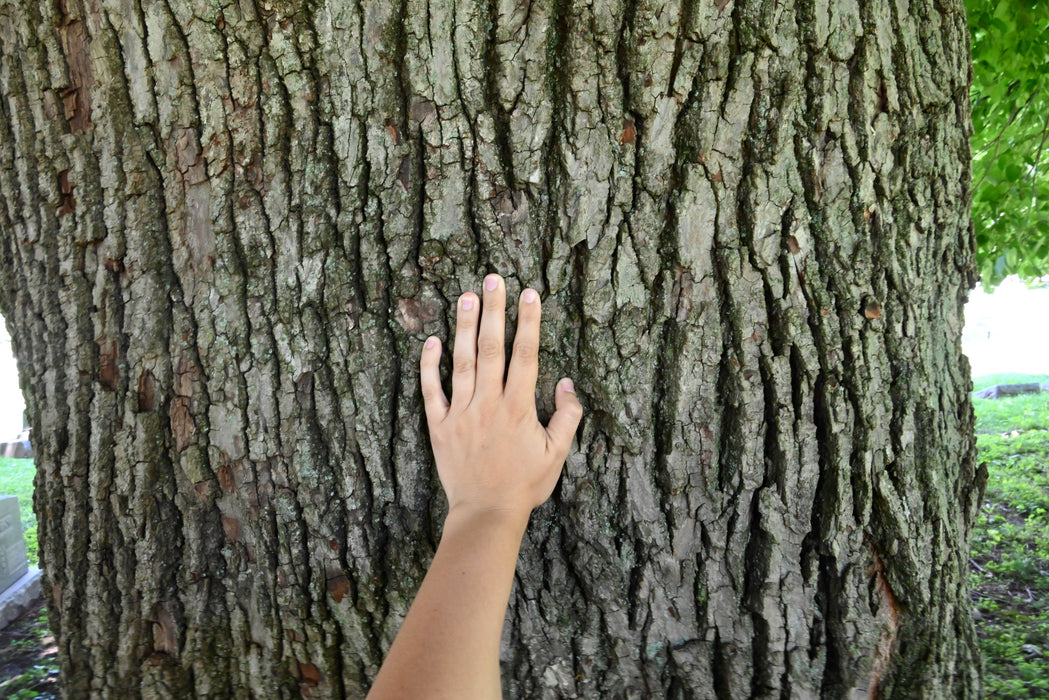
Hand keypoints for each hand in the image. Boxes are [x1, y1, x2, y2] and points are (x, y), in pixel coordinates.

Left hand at [419, 274, 582, 523]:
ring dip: (464, 326)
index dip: (528, 322)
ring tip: (466, 295)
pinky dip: (430, 365)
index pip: (525, 355)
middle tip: (493, 278)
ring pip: (462, 361)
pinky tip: (432, 340)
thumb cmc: (524, 485)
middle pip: (492, 348)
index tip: (529, 294)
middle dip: (494, 310)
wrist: (486, 514)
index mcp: (519, 408)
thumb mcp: (557, 455)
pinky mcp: (440, 426)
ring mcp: (461, 412)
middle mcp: (489, 403)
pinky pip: (432, 390)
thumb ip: (566, 417)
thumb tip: (567, 384)